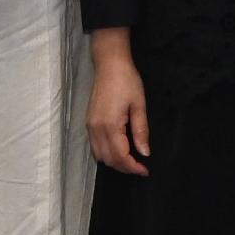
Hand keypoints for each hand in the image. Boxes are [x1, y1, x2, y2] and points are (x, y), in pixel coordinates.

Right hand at [86, 48, 151, 176]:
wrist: (109, 64)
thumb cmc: (127, 81)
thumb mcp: (139, 105)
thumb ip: (141, 131)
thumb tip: (145, 153)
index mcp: (110, 125)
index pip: (120, 156)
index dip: (133, 167)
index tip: (145, 170)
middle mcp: (96, 129)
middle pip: (108, 160)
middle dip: (124, 168)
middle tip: (140, 167)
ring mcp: (90, 126)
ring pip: (99, 156)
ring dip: (114, 162)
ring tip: (130, 161)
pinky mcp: (88, 122)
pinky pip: (95, 147)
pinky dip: (106, 154)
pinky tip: (118, 150)